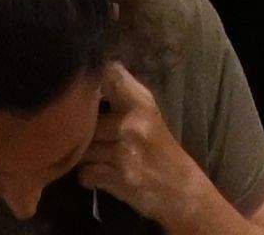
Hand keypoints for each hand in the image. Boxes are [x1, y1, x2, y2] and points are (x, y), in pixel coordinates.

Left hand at [80, 64, 217, 224]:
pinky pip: (85, 173)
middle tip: (93, 134)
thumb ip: (122, 94)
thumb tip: (89, 76)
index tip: (86, 89)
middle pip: (84, 117)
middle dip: (83, 127)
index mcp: (141, 102)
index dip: (91, 79)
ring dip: (85, 154)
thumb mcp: (148, 113)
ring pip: (82, 147)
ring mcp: (124, 153)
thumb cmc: (161, 148)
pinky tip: (100, 174)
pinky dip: (89, 176)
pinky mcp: (118, 179)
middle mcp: (132, 124)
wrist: (181, 190)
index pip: (108, 74)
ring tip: (99, 156)